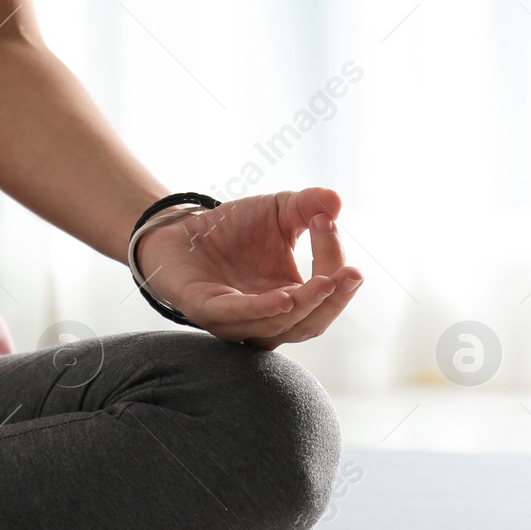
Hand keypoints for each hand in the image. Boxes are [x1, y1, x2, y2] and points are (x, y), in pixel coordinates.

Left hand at [135, 187, 363, 349]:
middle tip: (350, 275)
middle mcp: (266, 318)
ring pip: (278, 328)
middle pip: (309, 325)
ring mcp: (235, 320)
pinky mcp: (204, 310)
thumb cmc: (234, 229)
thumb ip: (307, 205)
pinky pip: (237, 317)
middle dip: (332, 301)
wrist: (180, 230)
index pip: (323, 295)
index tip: (329, 221)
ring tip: (324, 282)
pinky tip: (285, 298)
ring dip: (304, 307)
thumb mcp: (278, 211)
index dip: (335, 264)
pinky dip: (262, 310)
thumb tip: (336, 201)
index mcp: (291, 300)